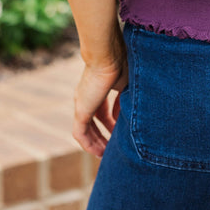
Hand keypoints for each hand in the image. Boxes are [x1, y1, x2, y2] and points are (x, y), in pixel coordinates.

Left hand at [72, 35, 128, 157]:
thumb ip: (127, 98)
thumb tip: (128, 115)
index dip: (113, 121)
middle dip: (104, 134)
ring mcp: (82, 103)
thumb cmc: (121, 62)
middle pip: (95, 120)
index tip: (122, 130)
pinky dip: (89, 144)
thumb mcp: (128, 82)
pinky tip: (98, 153)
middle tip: (113, 147)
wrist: (106, 54)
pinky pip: (81, 133)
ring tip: (106, 154)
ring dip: (96, 142)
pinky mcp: (80, 110)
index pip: (104, 109)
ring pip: (86, 129)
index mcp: (99, 87)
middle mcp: (87, 96)